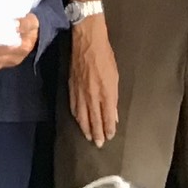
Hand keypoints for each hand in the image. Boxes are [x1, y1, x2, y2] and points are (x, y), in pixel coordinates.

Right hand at [68, 14, 119, 145]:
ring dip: (85, 128)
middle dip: (97, 134)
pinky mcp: (71, 88)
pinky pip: (73, 107)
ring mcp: (80, 93)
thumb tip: (114, 114)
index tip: (109, 137)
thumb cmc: (105, 57)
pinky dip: (76, 116)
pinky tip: (78, 120)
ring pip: (82, 116)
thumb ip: (114, 98)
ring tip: (88, 137)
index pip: (107, 118)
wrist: (87, 42)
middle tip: (98, 144)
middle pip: (94, 120)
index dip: (108, 129)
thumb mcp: (115, 77)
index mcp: (106, 94)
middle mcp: (92, 97)